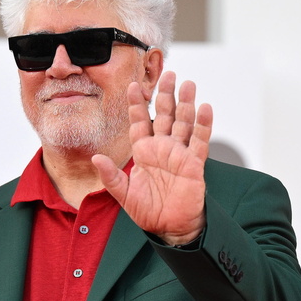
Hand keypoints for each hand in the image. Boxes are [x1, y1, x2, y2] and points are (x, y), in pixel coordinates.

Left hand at [93, 71, 211, 245]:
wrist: (169, 228)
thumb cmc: (148, 211)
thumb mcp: (123, 194)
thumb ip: (110, 176)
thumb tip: (95, 158)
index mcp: (144, 153)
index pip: (140, 123)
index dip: (136, 105)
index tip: (132, 86)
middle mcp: (162, 149)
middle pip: (165, 115)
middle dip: (165, 95)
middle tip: (167, 73)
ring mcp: (179, 154)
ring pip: (184, 123)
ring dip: (186, 103)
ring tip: (187, 83)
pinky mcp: (194, 164)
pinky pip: (199, 142)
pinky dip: (203, 125)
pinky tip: (204, 108)